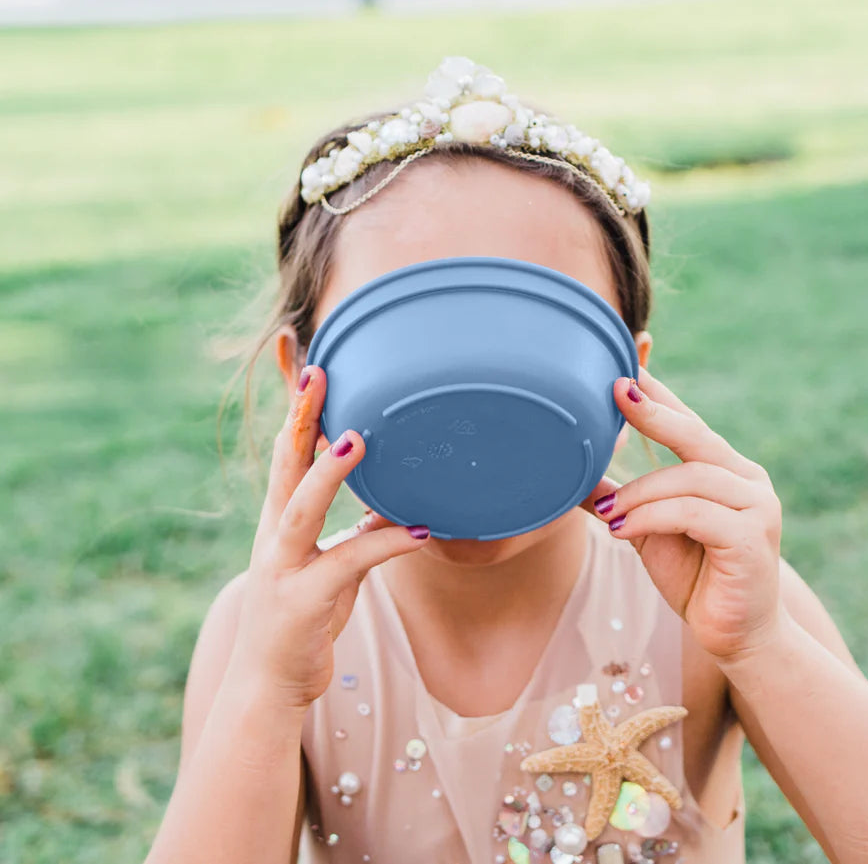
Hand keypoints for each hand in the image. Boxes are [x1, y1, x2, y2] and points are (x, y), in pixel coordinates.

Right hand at [226, 365, 430, 710]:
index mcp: (280, 519)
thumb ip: (354, 532)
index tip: (305, 361)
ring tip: (359, 437)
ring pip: (302, 508)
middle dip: (299, 417)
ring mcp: (282, 568)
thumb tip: (391, 505)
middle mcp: (274, 535)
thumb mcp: (328, 566)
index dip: (294, 409)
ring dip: (329, 471)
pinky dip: (385, 545)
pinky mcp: (301, 602)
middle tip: (319, 371)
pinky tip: (421, 531)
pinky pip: (348, 565)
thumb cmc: (301, 618)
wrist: (266, 686)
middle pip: (284, 464)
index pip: (286, 451)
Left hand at [579, 366, 784, 662]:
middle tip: (615, 391)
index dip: (658, 395)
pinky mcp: (752, 537)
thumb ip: (620, 500)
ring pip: (688, 478)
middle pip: (695, 434)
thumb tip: (572, 478)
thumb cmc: (696, 577)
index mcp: (724, 470)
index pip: (687, 423)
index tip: (625, 367)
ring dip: (639, 493)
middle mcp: (745, 479)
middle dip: (654, 411)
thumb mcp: (647, 531)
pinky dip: (653, 517)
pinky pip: (694, 513)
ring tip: (607, 514)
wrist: (737, 636)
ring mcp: (756, 505)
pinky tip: (623, 530)